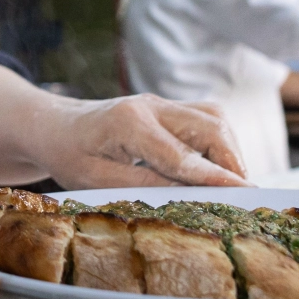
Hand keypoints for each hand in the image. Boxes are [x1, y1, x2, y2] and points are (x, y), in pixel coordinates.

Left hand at [24, 94, 251, 188]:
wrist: (54, 126)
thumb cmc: (69, 155)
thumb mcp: (97, 180)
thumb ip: (144, 184)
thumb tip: (190, 193)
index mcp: (130, 123)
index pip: (182, 154)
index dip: (215, 176)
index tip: (243, 192)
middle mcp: (151, 105)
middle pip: (210, 125)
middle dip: (232, 160)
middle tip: (245, 195)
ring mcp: (160, 102)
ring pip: (213, 117)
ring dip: (229, 149)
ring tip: (233, 184)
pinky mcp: (166, 108)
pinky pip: (205, 119)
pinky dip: (219, 143)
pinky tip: (216, 169)